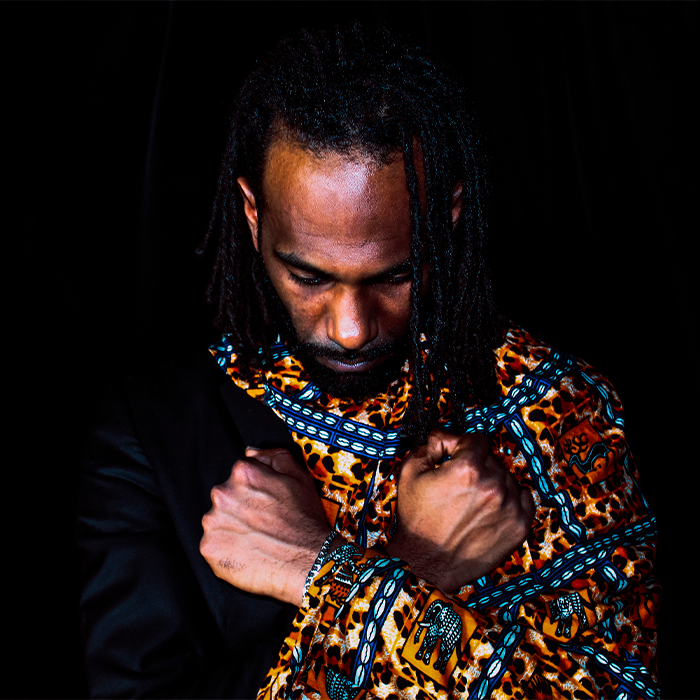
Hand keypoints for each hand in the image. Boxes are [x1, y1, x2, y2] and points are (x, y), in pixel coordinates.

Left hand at [200, 447, 330, 606]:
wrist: (308, 560)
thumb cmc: (305, 520)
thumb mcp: (299, 476)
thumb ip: (272, 456)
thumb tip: (251, 452)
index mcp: (243, 473)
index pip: (240, 476)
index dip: (255, 491)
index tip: (266, 504)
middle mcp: (222, 494)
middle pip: (226, 498)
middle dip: (241, 509)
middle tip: (262, 523)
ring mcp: (213, 522)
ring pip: (218, 521)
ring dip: (232, 528)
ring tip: (256, 540)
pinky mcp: (209, 548)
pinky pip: (214, 546)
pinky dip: (227, 550)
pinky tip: (248, 553)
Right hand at [385, 430, 534, 591]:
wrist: (426, 563)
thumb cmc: (417, 520)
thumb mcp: (410, 472)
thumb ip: (430, 445)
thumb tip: (444, 437)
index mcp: (468, 469)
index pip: (477, 439)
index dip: (464, 445)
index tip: (458, 455)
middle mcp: (493, 485)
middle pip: (492, 458)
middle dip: (476, 465)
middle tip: (460, 483)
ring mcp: (510, 506)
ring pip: (507, 477)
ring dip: (493, 482)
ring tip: (473, 500)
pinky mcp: (519, 526)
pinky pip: (525, 498)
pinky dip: (512, 498)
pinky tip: (493, 506)